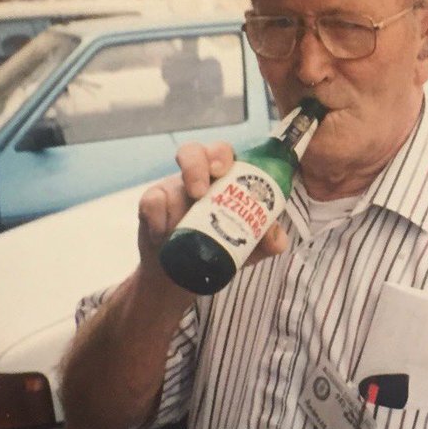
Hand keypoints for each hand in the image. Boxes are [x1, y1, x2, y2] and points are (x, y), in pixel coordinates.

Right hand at [137, 141, 288, 282]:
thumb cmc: (222, 249)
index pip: (224, 154)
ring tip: (180, 221)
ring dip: (174, 201)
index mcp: (226, 179)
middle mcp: (199, 178)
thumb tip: (276, 237)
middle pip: (194, 152)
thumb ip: (267, 240)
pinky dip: (157, 219)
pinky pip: (151, 202)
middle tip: (199, 192)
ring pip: (167, 180)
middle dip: (196, 166)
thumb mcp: (250, 247)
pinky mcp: (152, 206)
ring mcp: (173, 189)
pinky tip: (163, 236)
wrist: (185, 276)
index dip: (221, 156)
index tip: (222, 170)